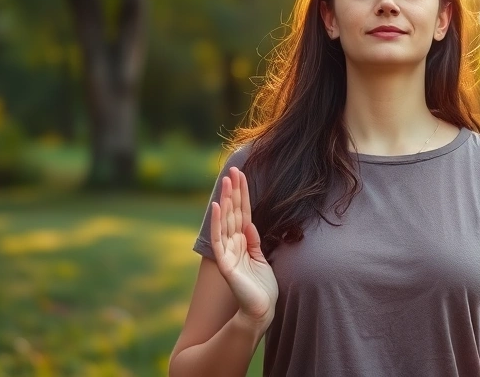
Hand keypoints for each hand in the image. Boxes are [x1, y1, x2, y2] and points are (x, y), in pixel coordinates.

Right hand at [211, 166, 278, 326]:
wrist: (261, 309)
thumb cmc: (262, 286)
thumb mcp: (261, 257)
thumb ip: (254, 240)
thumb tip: (249, 223)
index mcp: (243, 241)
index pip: (242, 212)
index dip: (242, 194)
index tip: (242, 175)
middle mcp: (233, 244)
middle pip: (233, 212)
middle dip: (234, 191)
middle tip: (233, 169)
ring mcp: (228, 252)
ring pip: (226, 221)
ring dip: (226, 200)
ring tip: (226, 181)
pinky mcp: (225, 263)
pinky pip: (219, 239)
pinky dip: (218, 223)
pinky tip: (218, 207)